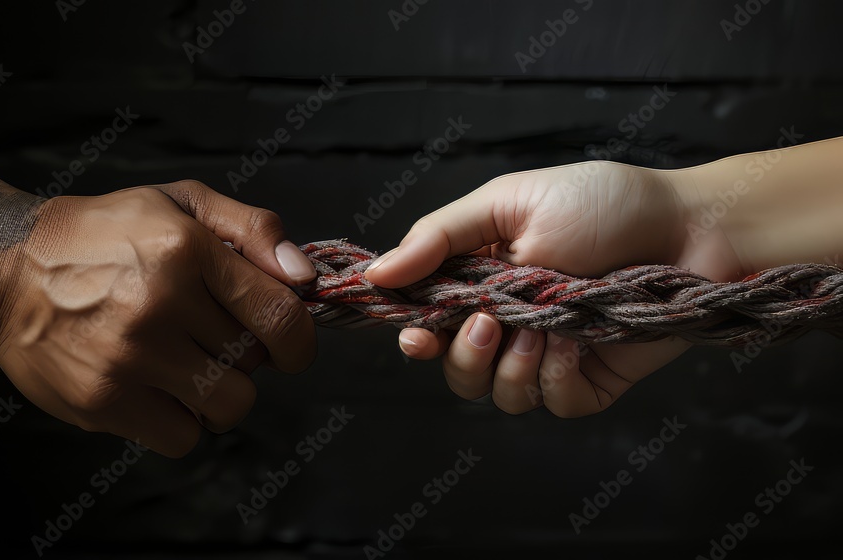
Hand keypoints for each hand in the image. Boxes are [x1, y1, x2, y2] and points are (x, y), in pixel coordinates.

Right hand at [0, 180, 317, 456]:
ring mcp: (130, 357)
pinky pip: (183, 438)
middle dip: (246, 355)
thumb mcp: (179, 202)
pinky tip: (155, 389)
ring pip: (228, 406)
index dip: (298, 340)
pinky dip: (180, 421)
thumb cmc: (102, 235)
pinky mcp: (103, 401)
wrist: (4, 270)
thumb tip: (305, 279)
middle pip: (254, 363)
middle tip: (209, 336)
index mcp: (187, 249)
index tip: (289, 344)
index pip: (281, 316)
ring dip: (219, 393)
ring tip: (186, 366)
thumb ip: (252, 230)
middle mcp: (161, 303)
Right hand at [363, 161, 742, 416]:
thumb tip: (376, 272)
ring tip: (543, 330)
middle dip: (462, 356)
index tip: (415, 335)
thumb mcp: (508, 203)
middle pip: (456, 370)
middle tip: (489, 324)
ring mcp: (550, 352)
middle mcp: (510, 321)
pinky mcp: (590, 378)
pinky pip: (551, 402)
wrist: (690, 226)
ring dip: (511, 368)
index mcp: (482, 280)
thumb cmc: (601, 203)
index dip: (415, 336)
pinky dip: (556, 376)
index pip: (428, 322)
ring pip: (499, 394)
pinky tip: (577, 342)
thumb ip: (439, 237)